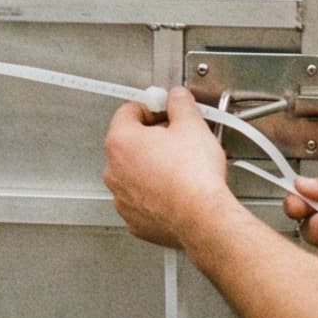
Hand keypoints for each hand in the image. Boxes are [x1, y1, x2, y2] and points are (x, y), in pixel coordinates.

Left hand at [103, 88, 234, 247]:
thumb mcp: (192, 125)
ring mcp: (122, 197)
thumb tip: (177, 97)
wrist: (203, 218)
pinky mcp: (134, 219)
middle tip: (178, 140)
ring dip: (152, 167)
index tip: (165, 111)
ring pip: (134, 172)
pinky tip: (176, 190)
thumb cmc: (194, 178)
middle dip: (153, 139)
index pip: (129, 111)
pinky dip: (155, 193)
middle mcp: (114, 170)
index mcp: (121, 141)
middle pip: (130, 142)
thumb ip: (180, 103)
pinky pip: (141, 198)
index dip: (152, 108)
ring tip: (180, 168)